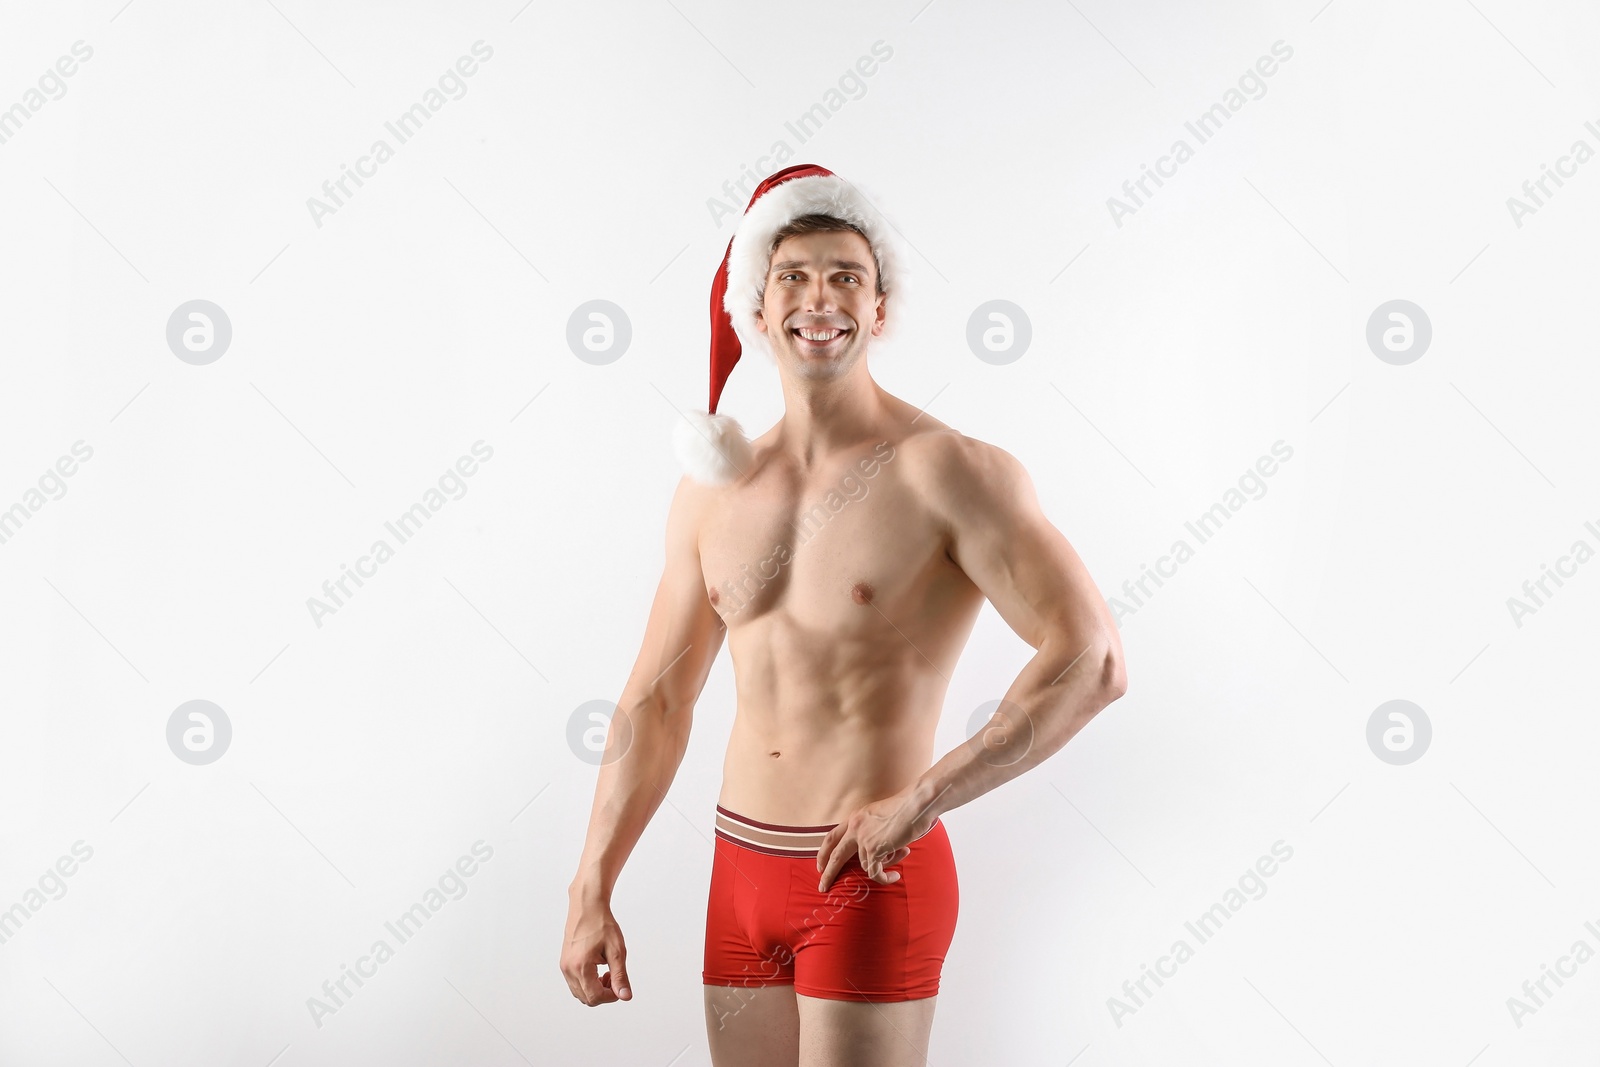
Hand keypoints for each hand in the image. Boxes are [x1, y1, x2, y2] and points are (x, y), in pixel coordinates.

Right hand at [560, 892, 631, 1004]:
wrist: (587, 906)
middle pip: (586, 998)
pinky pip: (575, 983)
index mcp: (580, 967)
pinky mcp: (565, 962)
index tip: (621, 986)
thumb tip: (625, 996)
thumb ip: (620, 976)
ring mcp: (564, 966)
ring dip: (595, 989)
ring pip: (580, 992)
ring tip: (607, 972)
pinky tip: (598, 969)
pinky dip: (587, 983)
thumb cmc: (602, 924)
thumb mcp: (617, 950)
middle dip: (604, 993)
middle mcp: (568, 969)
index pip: (595, 997)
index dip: (611, 996)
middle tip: (614, 976)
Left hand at [815, 786, 937, 891]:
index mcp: (855, 818)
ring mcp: (864, 839)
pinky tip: (894, 876)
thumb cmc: (906, 808)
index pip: (832, 836)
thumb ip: (873, 830)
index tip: (820, 865)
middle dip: (828, 873)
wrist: (916, 804)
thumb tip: (877, 851)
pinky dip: (884, 877)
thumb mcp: (880, 816)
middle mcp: (855, 828)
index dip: (824, 852)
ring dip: (881, 868)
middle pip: (835, 855)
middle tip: (822, 886)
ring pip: (864, 865)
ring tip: (897, 862)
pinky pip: (875, 872)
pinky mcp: (875, 849)